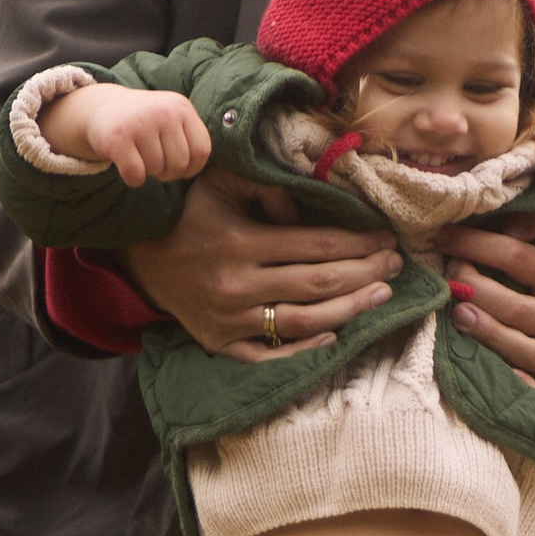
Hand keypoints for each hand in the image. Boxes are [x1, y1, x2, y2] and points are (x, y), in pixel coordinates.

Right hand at [39, 82, 214, 185]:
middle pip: (179, 165)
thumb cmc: (145, 122)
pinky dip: (132, 179)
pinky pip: (136, 175)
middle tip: (154, 160)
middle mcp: (163, 112)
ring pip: (156, 170)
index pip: (202, 152)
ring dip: (148, 172)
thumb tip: (203, 169)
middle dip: (167, 172)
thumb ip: (191, 138)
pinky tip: (126, 164)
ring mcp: (139, 123)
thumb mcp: (172, 119)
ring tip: (139, 156)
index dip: (192, 167)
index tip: (178, 165)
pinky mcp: (117, 138)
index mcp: (181, 107)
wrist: (103, 109)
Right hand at [125, 165, 400, 356]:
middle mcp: (235, 286)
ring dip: (349, 310)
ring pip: (302, 322)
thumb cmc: (189, 212)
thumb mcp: (220, 181)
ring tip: (380, 295)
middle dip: (364, 274)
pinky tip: (334, 335)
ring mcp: (228, 320)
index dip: (358, 242)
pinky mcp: (220, 343)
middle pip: (317, 285)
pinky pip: (268, 354)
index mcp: (238, 243)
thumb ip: (267, 184)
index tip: (385, 238)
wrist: (140, 256)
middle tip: (394, 265)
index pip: (315, 245)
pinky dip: (303, 349)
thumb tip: (309, 206)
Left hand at [434, 218, 534, 391]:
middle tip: (446, 275)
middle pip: (516, 308)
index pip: (518, 258)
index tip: (443, 236)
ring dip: (485, 333)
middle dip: (475, 290)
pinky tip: (484, 370)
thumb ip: (529, 220)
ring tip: (456, 315)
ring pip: (523, 350)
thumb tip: (508, 230)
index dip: (476, 244)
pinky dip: (513, 384)